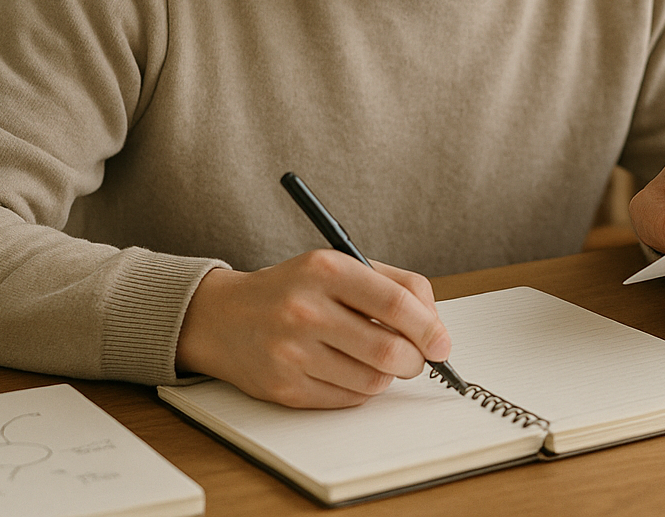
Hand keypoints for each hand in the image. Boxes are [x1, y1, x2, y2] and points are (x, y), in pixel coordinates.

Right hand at [175, 251, 450, 408]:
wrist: (222, 317)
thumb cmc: (294, 289)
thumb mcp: (338, 265)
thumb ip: (394, 286)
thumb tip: (437, 328)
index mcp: (325, 269)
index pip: (395, 303)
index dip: (429, 327)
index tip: (442, 343)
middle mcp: (306, 309)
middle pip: (389, 350)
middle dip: (415, 360)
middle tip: (415, 357)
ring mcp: (292, 352)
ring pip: (372, 381)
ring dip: (387, 375)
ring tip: (375, 359)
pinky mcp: (284, 387)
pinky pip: (347, 399)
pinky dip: (360, 389)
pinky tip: (346, 369)